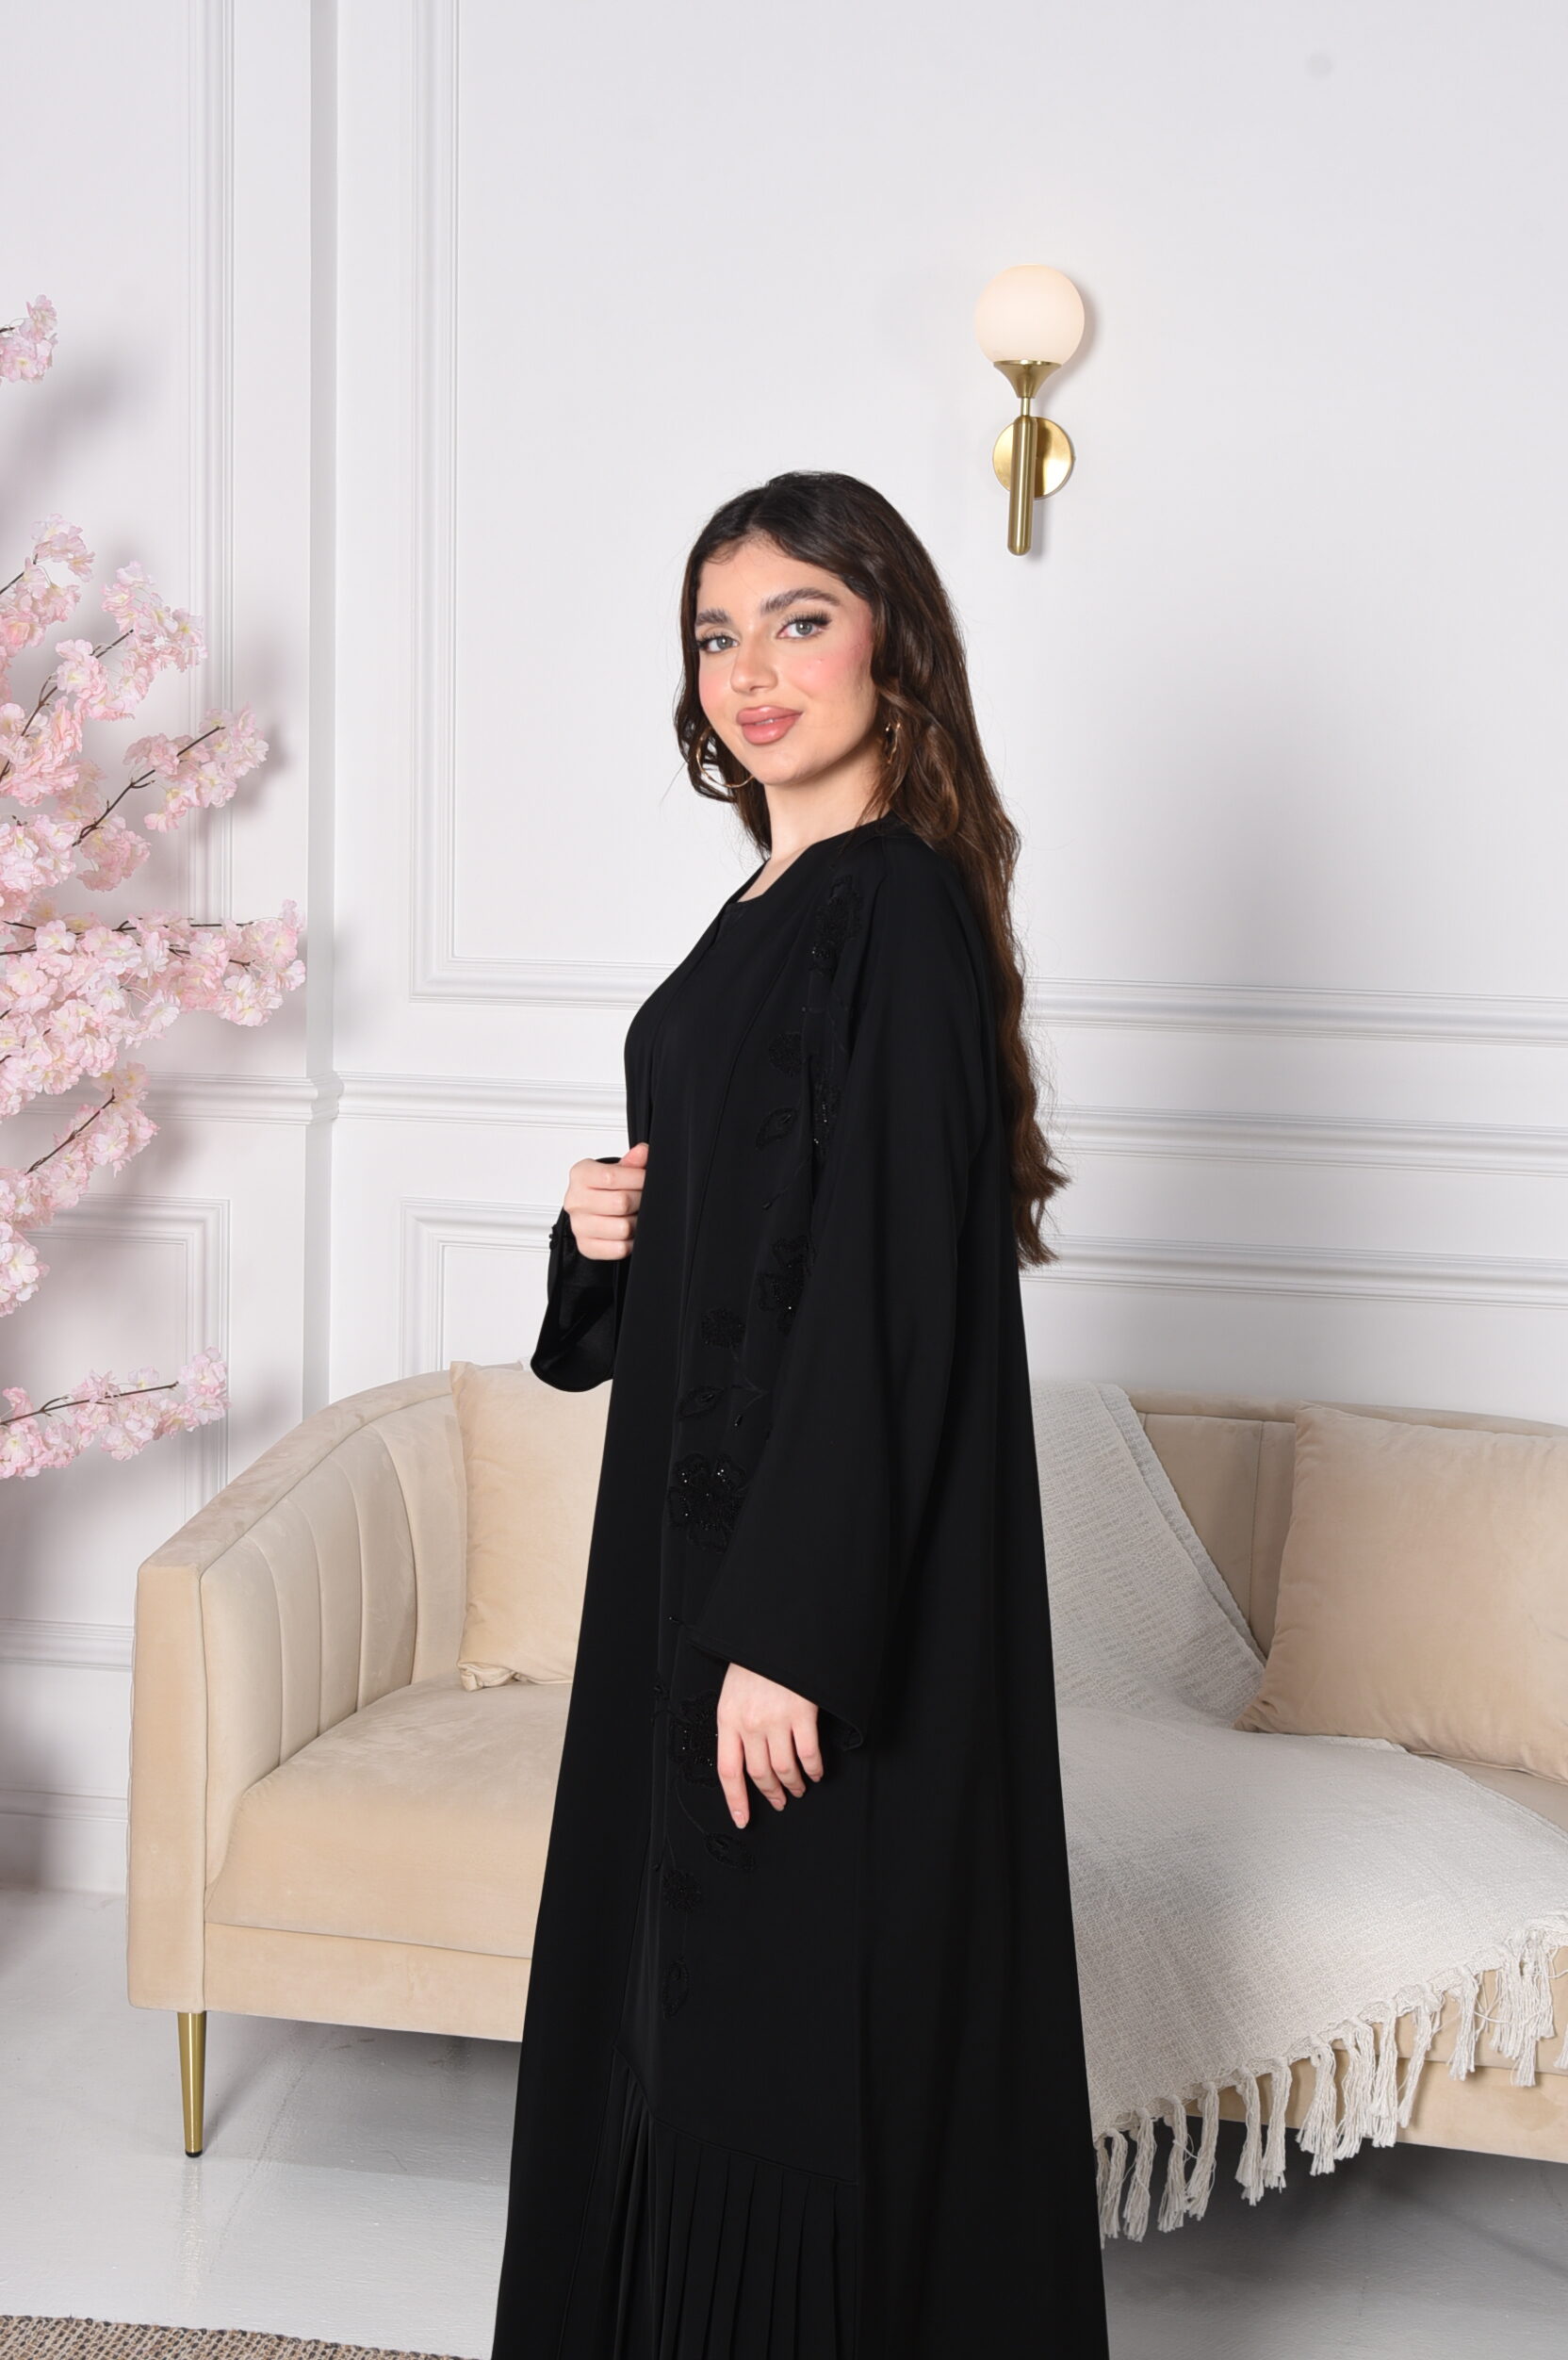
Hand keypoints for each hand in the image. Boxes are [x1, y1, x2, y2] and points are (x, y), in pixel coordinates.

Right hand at [565, 1140, 647, 1259]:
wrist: (588, 1209)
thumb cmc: (602, 1188)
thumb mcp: (615, 1169)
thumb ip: (631, 1161)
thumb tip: (642, 1152)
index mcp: (580, 1176)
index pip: (612, 1177)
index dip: (637, 1179)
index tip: (645, 1179)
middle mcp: (575, 1201)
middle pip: (621, 1203)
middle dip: (640, 1200)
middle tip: (642, 1198)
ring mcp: (579, 1226)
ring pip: (623, 1228)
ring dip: (636, 1223)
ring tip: (634, 1215)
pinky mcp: (586, 1246)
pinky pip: (619, 1248)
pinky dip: (630, 1242)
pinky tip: (627, 1232)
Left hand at [716, 1663, 824, 1826]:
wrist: (777, 1633)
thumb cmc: (755, 1660)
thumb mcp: (733, 1690)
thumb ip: (736, 1721)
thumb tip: (745, 1754)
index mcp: (727, 1718)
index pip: (728, 1771)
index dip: (736, 1800)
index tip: (743, 1819)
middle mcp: (749, 1723)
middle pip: (759, 1774)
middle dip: (771, 1793)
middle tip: (779, 1800)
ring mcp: (776, 1720)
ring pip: (784, 1769)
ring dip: (794, 1784)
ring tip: (799, 1787)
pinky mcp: (802, 1714)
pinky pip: (809, 1755)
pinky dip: (814, 1769)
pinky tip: (816, 1772)